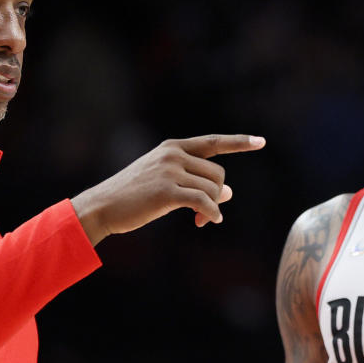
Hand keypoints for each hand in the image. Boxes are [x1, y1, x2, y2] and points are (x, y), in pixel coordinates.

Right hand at [71, 134, 265, 244]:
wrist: (103, 206)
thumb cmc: (134, 197)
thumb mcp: (165, 184)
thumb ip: (194, 183)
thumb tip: (229, 192)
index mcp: (172, 148)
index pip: (213, 142)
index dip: (239, 142)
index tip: (260, 142)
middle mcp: (173, 155)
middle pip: (217, 175)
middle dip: (217, 196)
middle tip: (207, 214)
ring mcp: (169, 171)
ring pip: (213, 189)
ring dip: (212, 208)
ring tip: (200, 219)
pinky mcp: (166, 191)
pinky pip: (203, 202)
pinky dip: (211, 213)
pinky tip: (209, 221)